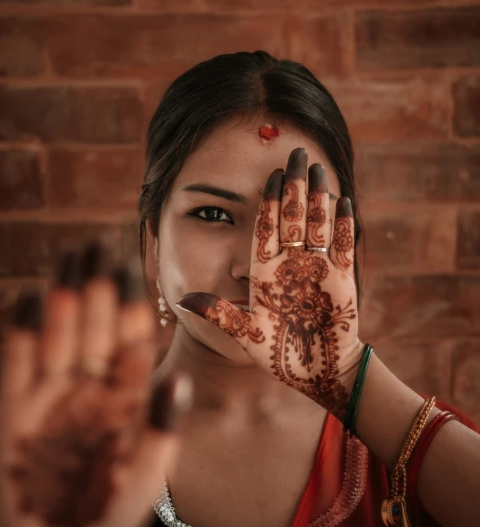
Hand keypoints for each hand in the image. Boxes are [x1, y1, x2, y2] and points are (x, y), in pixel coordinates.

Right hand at [0, 243, 190, 526]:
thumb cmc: (107, 515)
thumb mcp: (143, 481)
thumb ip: (160, 434)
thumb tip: (180, 383)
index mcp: (126, 397)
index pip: (132, 341)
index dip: (132, 304)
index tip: (134, 267)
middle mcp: (90, 387)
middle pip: (95, 326)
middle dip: (97, 286)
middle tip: (97, 243)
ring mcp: (51, 395)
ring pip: (58, 334)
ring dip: (63, 296)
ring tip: (68, 256)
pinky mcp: (15, 409)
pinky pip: (18, 364)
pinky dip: (23, 333)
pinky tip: (31, 298)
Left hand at [176, 148, 362, 420]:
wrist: (314, 372)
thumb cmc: (276, 356)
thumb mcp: (245, 332)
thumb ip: (218, 313)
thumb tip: (183, 299)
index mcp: (264, 272)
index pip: (265, 228)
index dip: (268, 203)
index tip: (270, 175)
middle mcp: (289, 264)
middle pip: (291, 218)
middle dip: (293, 186)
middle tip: (296, 153)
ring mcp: (315, 269)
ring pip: (316, 225)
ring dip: (318, 197)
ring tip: (318, 169)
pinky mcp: (341, 278)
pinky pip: (342, 246)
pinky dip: (343, 225)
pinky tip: (345, 200)